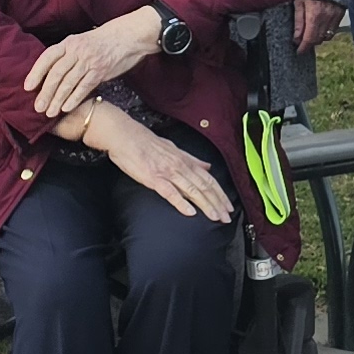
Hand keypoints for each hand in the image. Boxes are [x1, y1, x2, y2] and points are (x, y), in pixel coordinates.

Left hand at [25, 8, 159, 117]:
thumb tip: (51, 71)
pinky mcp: (101, 70)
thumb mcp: (81, 41)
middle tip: (38, 107)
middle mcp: (77, 51)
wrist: (128, 36)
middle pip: (56, 73)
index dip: (36, 72)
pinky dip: (74, 98)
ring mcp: (89, 60)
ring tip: (50, 112)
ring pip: (68, 82)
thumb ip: (67, 54)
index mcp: (69, 42)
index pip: (47, 58)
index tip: (27, 87)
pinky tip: (66, 108)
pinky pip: (84, 87)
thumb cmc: (103, 40)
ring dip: (57, 99)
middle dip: (45, 92)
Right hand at [78, 105, 234, 222]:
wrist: (125, 136)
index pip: (209, 179)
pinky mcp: (154, 178)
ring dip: (206, 205)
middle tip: (227, 217)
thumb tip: (207, 167)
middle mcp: (180, 166)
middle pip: (205, 187)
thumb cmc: (146, 142)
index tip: (228, 206)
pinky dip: (182, 203)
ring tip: (215, 217)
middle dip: (218, 203)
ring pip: (192, 191)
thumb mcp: (174, 148)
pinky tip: (190, 213)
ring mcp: (168, 172)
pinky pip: (171, 192)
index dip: (220, 194)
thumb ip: (192, 159)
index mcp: (185, 160)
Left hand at [293, 0, 345, 51]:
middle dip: (309, 43)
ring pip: (327, 36)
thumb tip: (296, 38)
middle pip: (318, 39)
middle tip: (302, 42)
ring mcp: (335, 17)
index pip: (309, 39)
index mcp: (315, 16)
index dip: (303, 48)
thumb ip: (298, 21)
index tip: (298, 51)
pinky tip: (320, 28)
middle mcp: (326, 19)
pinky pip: (334, 30)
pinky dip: (326, 32)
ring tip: (310, 34)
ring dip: (318, 38)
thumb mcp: (299, 2)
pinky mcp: (340, 14)